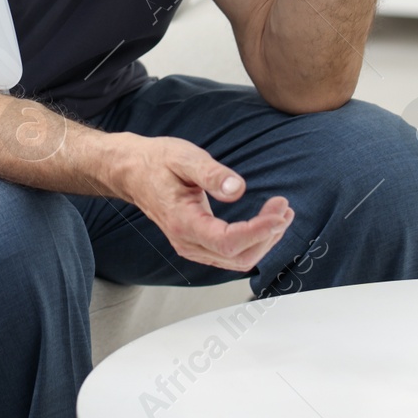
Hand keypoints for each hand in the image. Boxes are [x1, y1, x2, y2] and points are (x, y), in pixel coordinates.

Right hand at [102, 132, 292, 272]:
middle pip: (237, 257)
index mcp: (182, 221)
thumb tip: (238, 189)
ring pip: (237, 260)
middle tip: (283, 208)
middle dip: (267, 236)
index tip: (279, 213)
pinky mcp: (198, 244)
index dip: (258, 231)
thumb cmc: (157, 162)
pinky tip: (265, 223)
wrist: (133, 172)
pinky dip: (253, 242)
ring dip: (264, 240)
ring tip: (281, 214)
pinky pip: (231, 254)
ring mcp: (191, 246)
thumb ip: (211, 174)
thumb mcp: (184, 157)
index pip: (227, 242)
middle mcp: (186, 241)